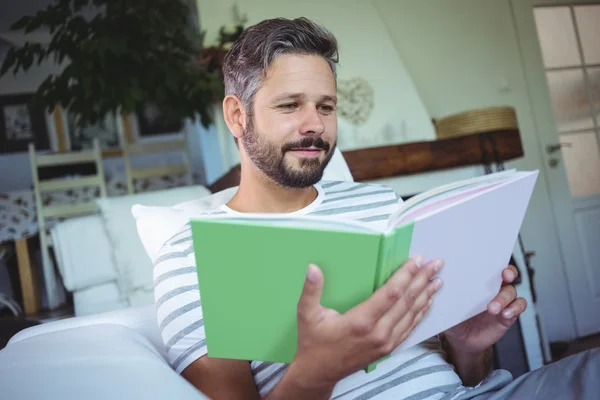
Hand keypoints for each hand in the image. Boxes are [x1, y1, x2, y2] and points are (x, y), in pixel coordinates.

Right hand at [288, 256, 443, 389]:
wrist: (319, 373)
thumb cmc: (313, 342)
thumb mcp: (306, 315)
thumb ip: (311, 290)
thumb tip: (312, 268)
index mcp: (360, 322)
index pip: (390, 294)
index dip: (405, 275)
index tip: (416, 260)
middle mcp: (377, 333)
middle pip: (406, 302)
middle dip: (422, 280)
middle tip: (435, 264)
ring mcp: (385, 343)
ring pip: (411, 315)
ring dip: (426, 295)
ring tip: (437, 280)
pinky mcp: (387, 348)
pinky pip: (409, 328)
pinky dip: (420, 313)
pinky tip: (427, 302)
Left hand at [443, 265, 526, 353]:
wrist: (461, 340)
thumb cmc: (453, 319)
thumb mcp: (446, 306)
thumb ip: (443, 294)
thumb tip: (433, 281)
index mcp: (477, 281)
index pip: (489, 266)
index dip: (493, 261)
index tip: (491, 262)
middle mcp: (492, 288)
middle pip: (507, 274)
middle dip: (508, 272)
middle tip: (505, 276)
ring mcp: (502, 300)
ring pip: (511, 291)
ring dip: (504, 298)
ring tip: (493, 308)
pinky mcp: (508, 314)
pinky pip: (518, 307)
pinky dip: (515, 308)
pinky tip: (505, 314)